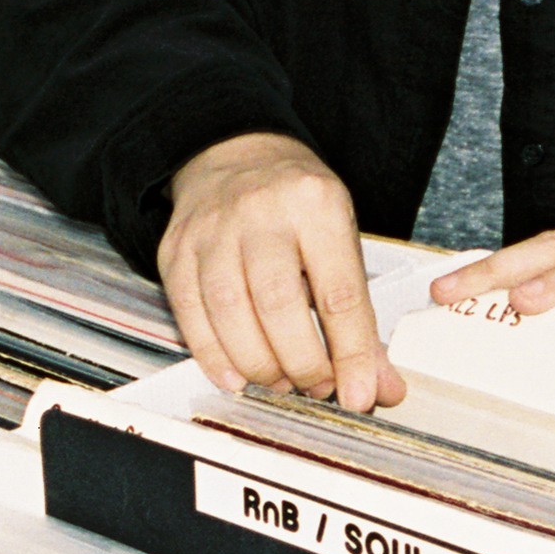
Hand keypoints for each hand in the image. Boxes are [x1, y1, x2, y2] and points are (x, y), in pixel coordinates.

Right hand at [159, 132, 402, 407]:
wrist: (237, 158)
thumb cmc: (296, 207)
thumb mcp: (341, 242)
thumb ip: (358, 318)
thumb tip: (378, 386)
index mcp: (316, 205)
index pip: (338, 293)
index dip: (351, 354)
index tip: (360, 396)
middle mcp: (261, 212)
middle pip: (279, 305)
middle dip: (302, 363)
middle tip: (317, 388)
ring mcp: (212, 230)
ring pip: (230, 313)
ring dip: (259, 365)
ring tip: (282, 382)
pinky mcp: (177, 250)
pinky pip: (191, 314)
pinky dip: (214, 357)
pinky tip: (237, 376)